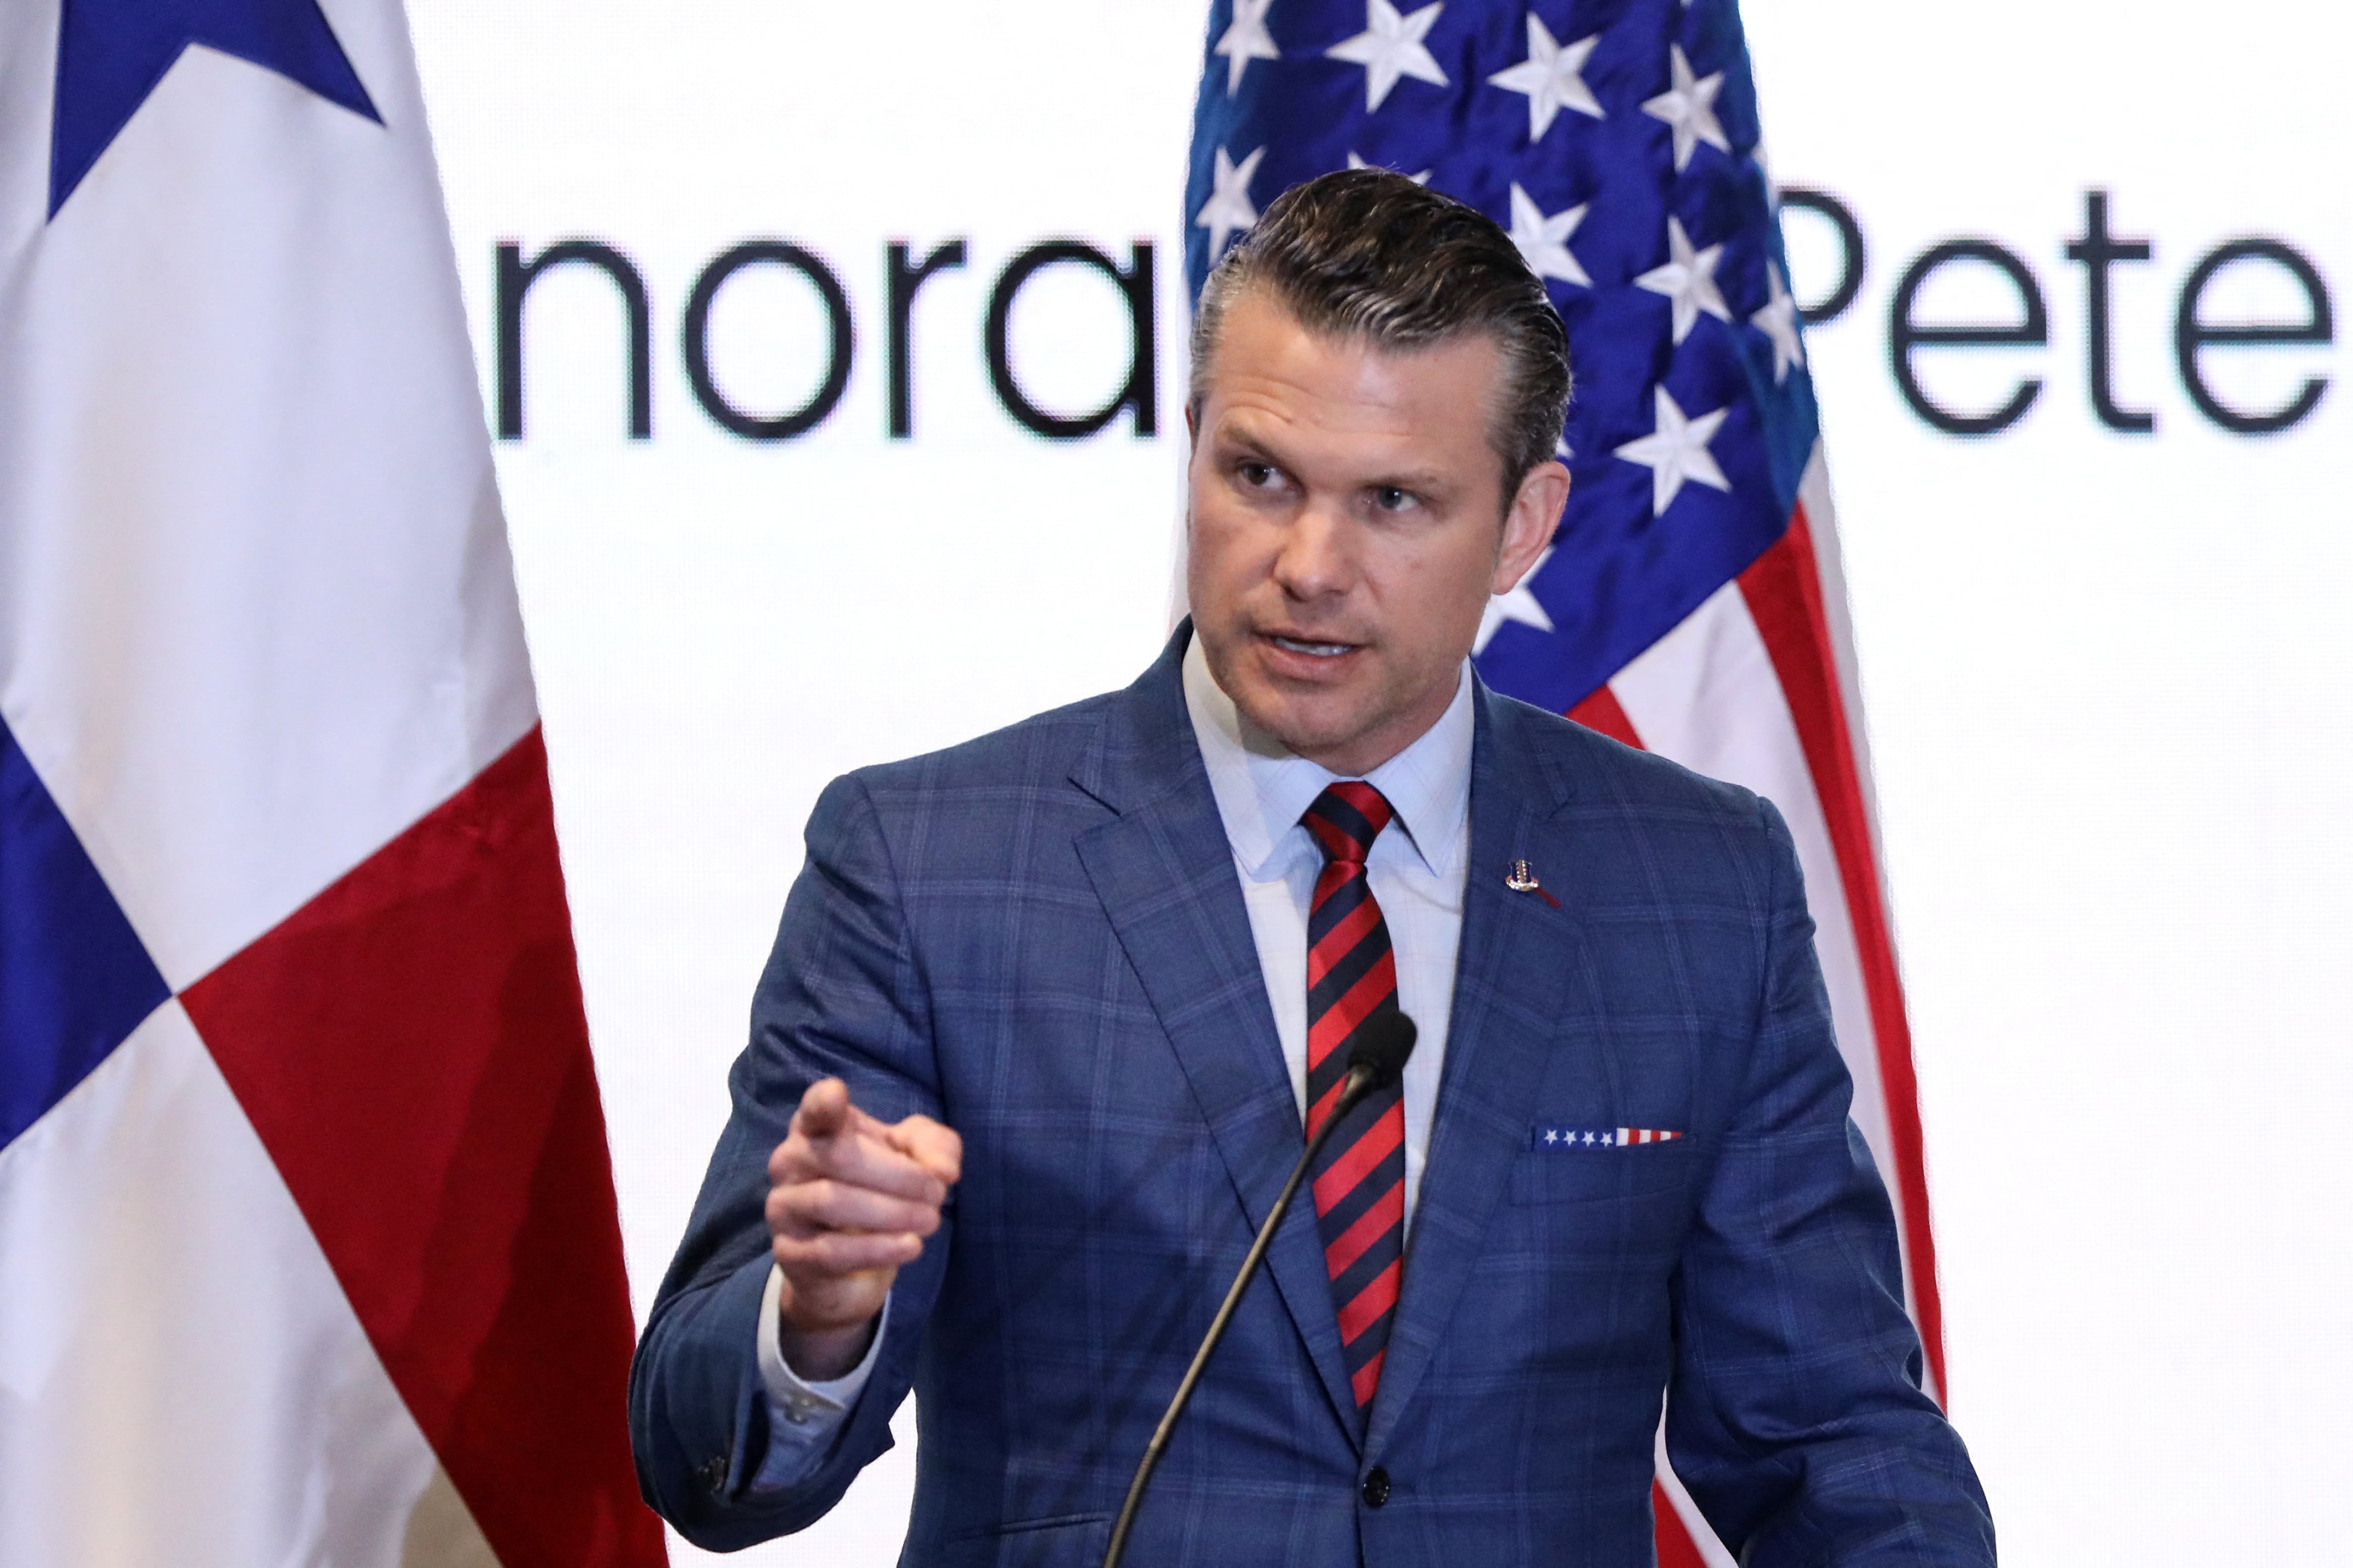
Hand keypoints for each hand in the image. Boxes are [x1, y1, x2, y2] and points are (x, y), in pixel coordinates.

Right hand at [765, 1078, 960, 1379]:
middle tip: (937, 1194)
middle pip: (839, 1155)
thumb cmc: (882, 1191)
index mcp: (819, 1128)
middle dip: (900, 1175)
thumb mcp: (918, 1159)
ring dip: (893, 1212)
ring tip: (930, 1220)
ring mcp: (784, 1208)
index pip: (815, 1109)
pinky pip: (830, 1250)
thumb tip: (944, 1172)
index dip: (823, 1101)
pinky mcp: (789, 1253)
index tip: (837, 1095)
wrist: (852, 1264)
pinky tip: (911, 1246)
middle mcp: (791, 1161)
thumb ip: (936, 1149)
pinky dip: (877, 1249)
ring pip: (832, 1200)